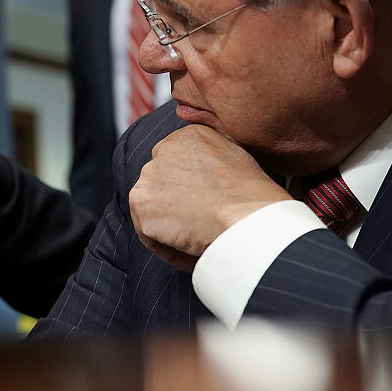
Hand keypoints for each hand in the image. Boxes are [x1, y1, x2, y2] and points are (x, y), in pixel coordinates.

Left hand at [128, 125, 289, 271]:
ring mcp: (148, 178)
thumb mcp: (234, 158)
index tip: (204, 206)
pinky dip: (168, 248)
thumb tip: (201, 179)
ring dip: (171, 228)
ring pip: (153, 209)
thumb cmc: (251, 194)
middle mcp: (162, 151)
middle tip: (201, 225)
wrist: (246, 214)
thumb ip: (210, 159)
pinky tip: (192, 252)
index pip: (176, 164)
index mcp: (186, 137)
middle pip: (161, 185)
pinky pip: (149, 234)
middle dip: (177, 206)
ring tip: (198, 241)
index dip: (190, 190)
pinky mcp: (140, 205)